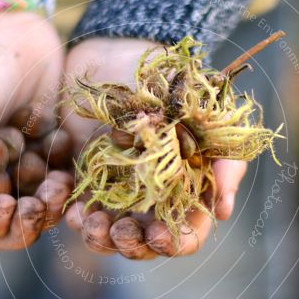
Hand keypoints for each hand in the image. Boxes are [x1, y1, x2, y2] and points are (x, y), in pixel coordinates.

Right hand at [0, 11, 71, 248]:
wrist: (12, 29)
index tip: (6, 203)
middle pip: (11, 229)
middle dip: (29, 221)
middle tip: (44, 198)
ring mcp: (24, 170)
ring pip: (43, 212)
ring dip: (53, 203)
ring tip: (59, 179)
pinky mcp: (54, 155)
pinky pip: (66, 184)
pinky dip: (68, 177)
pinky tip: (62, 146)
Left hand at [61, 38, 247, 259]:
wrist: (128, 53)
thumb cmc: (178, 88)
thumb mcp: (212, 122)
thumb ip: (224, 164)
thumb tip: (223, 212)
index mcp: (187, 195)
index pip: (185, 236)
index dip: (172, 243)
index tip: (155, 233)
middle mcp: (154, 202)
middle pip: (144, 244)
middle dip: (130, 245)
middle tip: (118, 230)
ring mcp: (119, 193)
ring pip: (110, 234)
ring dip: (100, 237)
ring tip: (91, 221)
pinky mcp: (88, 180)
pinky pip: (82, 211)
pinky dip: (77, 217)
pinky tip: (74, 210)